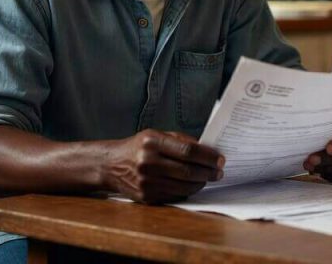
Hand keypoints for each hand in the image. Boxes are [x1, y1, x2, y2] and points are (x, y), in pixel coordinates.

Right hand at [103, 129, 224, 203]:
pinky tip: (193, 185)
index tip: (220, 159)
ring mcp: (146, 181)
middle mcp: (148, 162)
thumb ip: (181, 141)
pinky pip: (174, 195)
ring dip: (201, 183)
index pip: (188, 151)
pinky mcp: (146, 196)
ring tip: (208, 178)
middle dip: (208, 172)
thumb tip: (208, 149)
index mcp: (152, 142)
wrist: (110, 165)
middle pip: (188, 170)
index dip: (208, 156)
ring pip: (183, 186)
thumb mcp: (156, 135)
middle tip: (219, 172)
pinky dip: (187, 191)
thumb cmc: (138, 147)